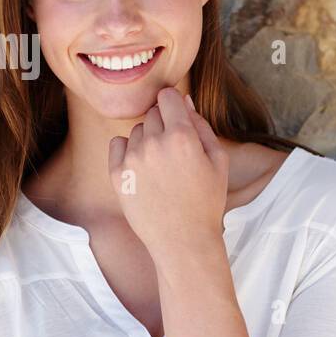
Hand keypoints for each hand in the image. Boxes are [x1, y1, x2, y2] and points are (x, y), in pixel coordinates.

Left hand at [108, 88, 229, 257]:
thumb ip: (202, 126)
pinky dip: (129, 150)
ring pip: (138, 130)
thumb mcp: (218, 161)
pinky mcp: (117, 174)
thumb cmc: (206, 202)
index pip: (168, 96)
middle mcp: (154, 143)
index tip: (179, 117)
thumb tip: (184, 101)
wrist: (183, 240)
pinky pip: (118, 144)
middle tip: (176, 151)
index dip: (174, 104)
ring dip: (148, 140)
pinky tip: (144, 168)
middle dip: (165, 124)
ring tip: (162, 167)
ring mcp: (132, 159)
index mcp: (182, 136)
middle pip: (153, 113)